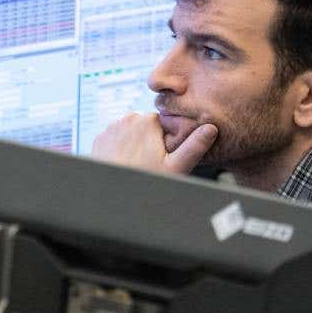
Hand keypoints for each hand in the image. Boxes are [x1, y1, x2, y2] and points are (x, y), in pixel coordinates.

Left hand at [90, 112, 217, 174]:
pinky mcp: (100, 137)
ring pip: (132, 132)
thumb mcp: (175, 167)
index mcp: (150, 121)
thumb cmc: (144, 182)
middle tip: (152, 162)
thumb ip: (194, 146)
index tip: (165, 155)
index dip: (167, 140)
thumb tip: (211, 128)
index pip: (165, 123)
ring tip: (138, 163)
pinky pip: (117, 138)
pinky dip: (121, 147)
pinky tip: (125, 162)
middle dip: (151, 141)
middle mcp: (130, 118)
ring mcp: (112, 127)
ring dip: (136, 143)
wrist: (111, 194)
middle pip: (148, 127)